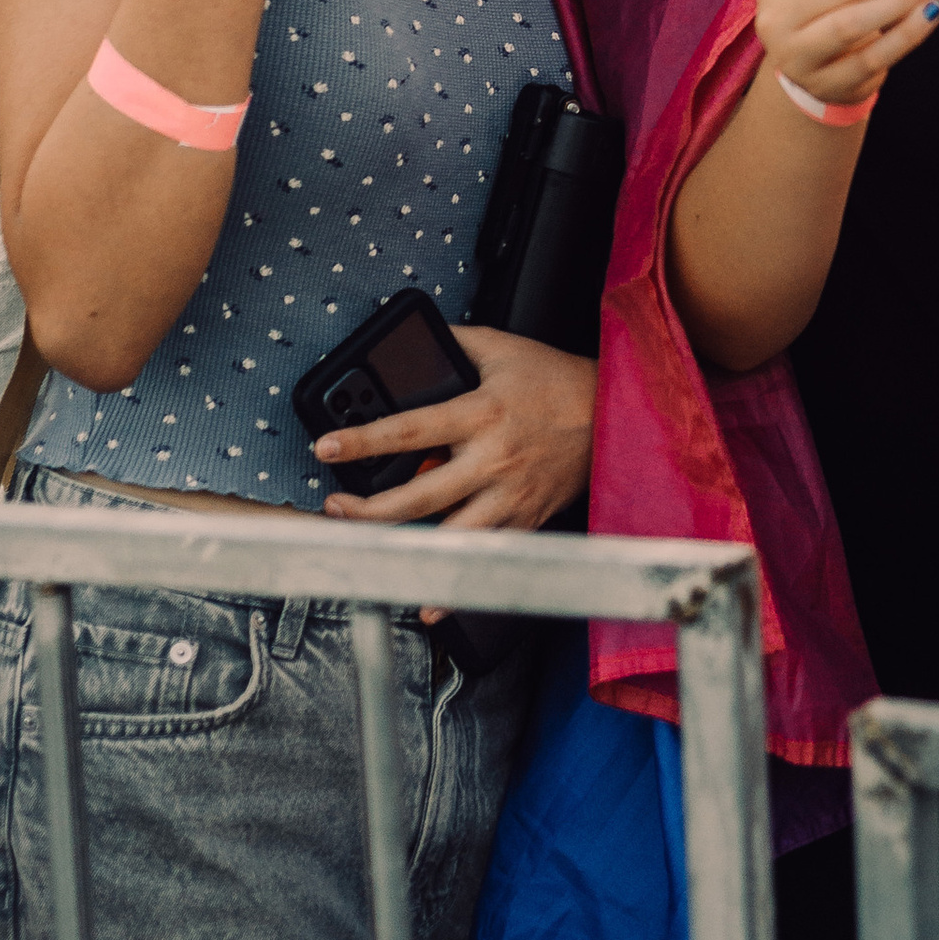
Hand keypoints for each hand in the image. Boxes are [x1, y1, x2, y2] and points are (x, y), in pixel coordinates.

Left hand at [316, 324, 595, 586]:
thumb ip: (455, 342)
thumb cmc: (556, 381)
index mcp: (482, 413)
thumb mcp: (503, 348)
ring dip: (401, 548)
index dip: (363, 441)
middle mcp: (493, 460)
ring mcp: (509, 497)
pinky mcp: (524, 521)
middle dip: (367, 510)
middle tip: (334, 509)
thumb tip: (414, 338)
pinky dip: (454, 587)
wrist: (612, 414)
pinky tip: (427, 600)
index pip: (410, 429)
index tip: (326, 447)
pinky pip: (484, 560)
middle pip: (419, 497)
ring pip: (447, 537)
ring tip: (364, 547)